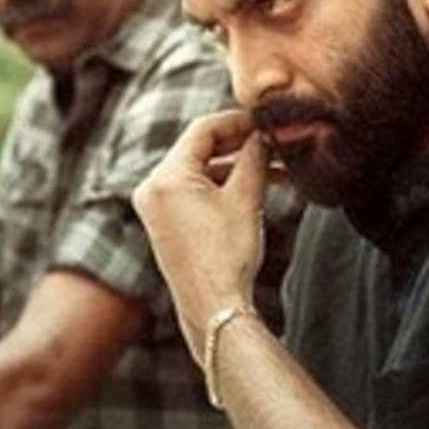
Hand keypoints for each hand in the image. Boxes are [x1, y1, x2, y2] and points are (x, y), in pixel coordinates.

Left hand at [133, 109, 270, 361]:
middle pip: (198, 148)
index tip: (265, 121)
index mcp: (166, 177)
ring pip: (199, 169)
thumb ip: (254, 158)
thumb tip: (264, 135)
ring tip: (275, 168)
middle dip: (239, 144)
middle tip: (273, 142)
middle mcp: (152, 187)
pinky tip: (254, 186)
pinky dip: (220, 185)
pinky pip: (192, 189)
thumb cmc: (228, 256)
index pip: (203, 129)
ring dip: (234, 166)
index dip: (237, 121)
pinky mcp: (163, 221)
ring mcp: (154, 205)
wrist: (213, 307)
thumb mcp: (246, 198)